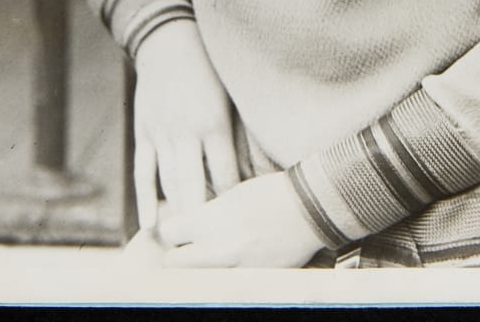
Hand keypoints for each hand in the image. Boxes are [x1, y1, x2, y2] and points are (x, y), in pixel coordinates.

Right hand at [133, 19, 239, 229]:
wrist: (169, 40)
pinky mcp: (144, 131)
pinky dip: (146, 198)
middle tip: (211, 241)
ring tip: (184, 238)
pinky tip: (151, 221)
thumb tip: (252, 165)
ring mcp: (162, 133)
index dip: (231, 200)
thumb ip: (234, 130)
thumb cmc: (208, 67)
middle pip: (196, 186)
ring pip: (169, 182)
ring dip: (177, 210)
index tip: (239, 219)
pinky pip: (144, 170)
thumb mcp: (228, 95)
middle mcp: (187, 131)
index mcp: (214, 123)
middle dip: (204, 216)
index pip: (226, 175)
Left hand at [157, 171, 324, 267]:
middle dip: (175, 258)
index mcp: (213, 219)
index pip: (169, 233)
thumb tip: (189, 227)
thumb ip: (209, 215)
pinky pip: (228, 285)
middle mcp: (220, 247)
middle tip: (180, 253)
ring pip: (199, 278)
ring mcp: (238, 268)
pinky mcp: (255, 281)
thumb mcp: (233, 196)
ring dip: (198, 271)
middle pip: (176, 263)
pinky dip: (224, 279)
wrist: (311, 207)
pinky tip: (229, 269)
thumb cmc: (272, 193)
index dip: (167, 233)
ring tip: (206, 262)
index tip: (169, 233)